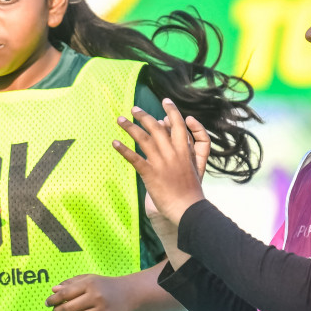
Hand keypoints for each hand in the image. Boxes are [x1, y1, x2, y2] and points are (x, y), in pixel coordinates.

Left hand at [46, 274, 140, 310]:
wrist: (127, 294)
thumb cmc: (102, 285)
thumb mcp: (87, 279)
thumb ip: (69, 283)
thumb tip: (53, 291)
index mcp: (90, 284)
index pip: (65, 294)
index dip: (53, 300)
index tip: (48, 303)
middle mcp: (97, 298)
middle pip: (68, 309)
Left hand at [113, 100, 209, 226]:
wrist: (188, 208)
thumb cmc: (191, 189)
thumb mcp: (195, 165)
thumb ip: (188, 149)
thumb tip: (175, 136)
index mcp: (185, 150)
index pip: (179, 125)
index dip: (172, 111)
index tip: (165, 101)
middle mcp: (173, 153)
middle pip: (157, 128)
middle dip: (144, 116)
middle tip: (134, 108)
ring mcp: (161, 163)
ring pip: (144, 139)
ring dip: (130, 127)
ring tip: (120, 119)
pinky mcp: (151, 174)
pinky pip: (134, 158)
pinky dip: (124, 150)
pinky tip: (115, 143)